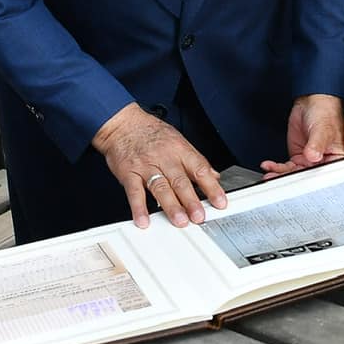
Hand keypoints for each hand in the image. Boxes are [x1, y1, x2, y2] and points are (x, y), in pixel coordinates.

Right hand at [93, 102, 228, 228]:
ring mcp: (146, 166)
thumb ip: (195, 160)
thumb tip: (213, 176)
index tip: (220, 202)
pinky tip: (144, 220)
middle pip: (180, 181)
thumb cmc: (151, 133)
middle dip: (191, 201)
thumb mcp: (178, 141)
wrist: (123, 123)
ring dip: (171, 206)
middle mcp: (165, 158)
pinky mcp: (129, 173)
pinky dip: (139, 208)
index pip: (200, 169)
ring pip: (160, 187)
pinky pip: (134, 192)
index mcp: (180, 150)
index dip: (212, 187)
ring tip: (179, 220)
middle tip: (199, 216)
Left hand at [262, 93, 343, 175]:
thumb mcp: (322, 129)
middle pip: (308, 178)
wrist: (311, 101)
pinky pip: (287, 167)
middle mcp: (324, 163)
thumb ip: (317, 144)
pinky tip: (268, 166)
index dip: (312, 183)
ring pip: (295, 174)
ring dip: (281, 175)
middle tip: (277, 181)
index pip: (325, 175)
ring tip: (269, 176)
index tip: (298, 185)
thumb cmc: (325, 112)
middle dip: (291, 181)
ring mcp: (310, 161)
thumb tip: (313, 156)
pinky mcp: (298, 157)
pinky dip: (276, 168)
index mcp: (337, 159)